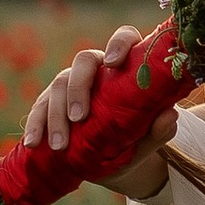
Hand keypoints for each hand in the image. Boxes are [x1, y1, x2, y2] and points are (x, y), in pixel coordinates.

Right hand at [22, 29, 170, 194]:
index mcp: (125, 68)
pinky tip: (34, 144)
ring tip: (61, 146)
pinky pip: (39, 108)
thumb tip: (170, 116)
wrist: (112, 165)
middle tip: (79, 117)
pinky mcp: (50, 103)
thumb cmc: (133, 144)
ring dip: (56, 115)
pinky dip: (36, 126)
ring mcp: (70, 84)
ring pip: (58, 84)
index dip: (118, 44)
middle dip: (78, 87)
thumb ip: (158, 131)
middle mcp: (96, 70)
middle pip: (83, 61)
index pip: (124, 39)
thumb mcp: (146, 142)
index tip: (112, 63)